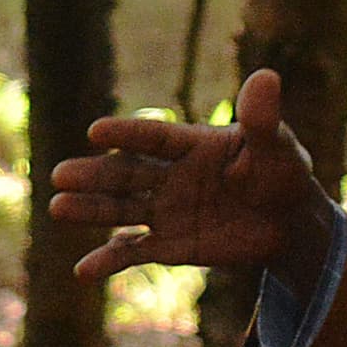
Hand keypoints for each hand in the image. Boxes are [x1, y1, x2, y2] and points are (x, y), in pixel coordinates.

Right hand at [44, 68, 330, 288]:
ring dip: (90, 210)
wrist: (289, 223)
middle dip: (94, 175)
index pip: (154, 139)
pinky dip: (108, 260)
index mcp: (192, 144)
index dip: (127, 134)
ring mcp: (166, 210)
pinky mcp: (169, 245)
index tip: (96, 131)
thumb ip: (263, 119)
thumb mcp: (278, 147)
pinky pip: (134, 252)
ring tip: (58, 208)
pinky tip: (82, 270)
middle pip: (127, 174)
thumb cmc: (282, 173)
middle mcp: (170, 175)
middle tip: (60, 176)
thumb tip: (266, 76)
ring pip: (121, 209)